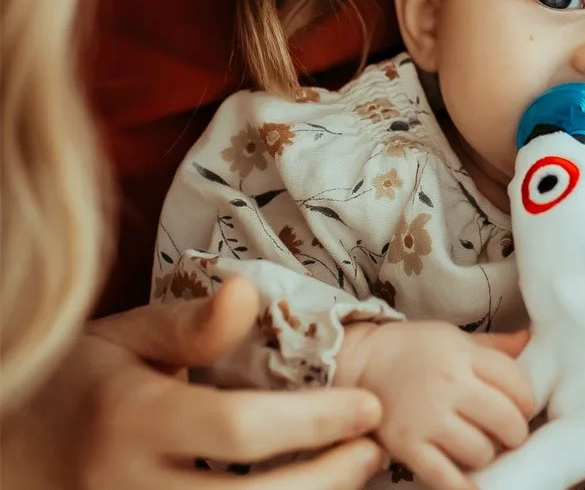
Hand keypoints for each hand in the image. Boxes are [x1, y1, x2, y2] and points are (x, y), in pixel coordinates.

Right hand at [1, 278, 385, 489]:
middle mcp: (132, 485)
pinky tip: (307, 488)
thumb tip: (249, 292)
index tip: (369, 405)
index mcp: (131, 419)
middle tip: (373, 449)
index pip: (237, 428)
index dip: (314, 421)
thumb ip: (191, 324)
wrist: (25, 450)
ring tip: (352, 470)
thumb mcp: (127, 338)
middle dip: (328, 480)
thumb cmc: (86, 385)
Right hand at [338, 322, 532, 489]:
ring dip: (486, 454)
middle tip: (507, 433)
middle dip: (514, 432)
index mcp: (462, 355)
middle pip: (505, 420)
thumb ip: (493, 346)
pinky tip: (474, 486)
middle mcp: (447, 385)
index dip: (527, 400)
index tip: (521, 407)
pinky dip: (464, 487)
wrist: (360, 362)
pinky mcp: (407, 446)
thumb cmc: (413, 349)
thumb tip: (529, 341)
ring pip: (481, 451)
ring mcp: (426, 418)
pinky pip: (446, 478)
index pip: (516, 383)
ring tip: (476, 444)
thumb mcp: (453, 338)